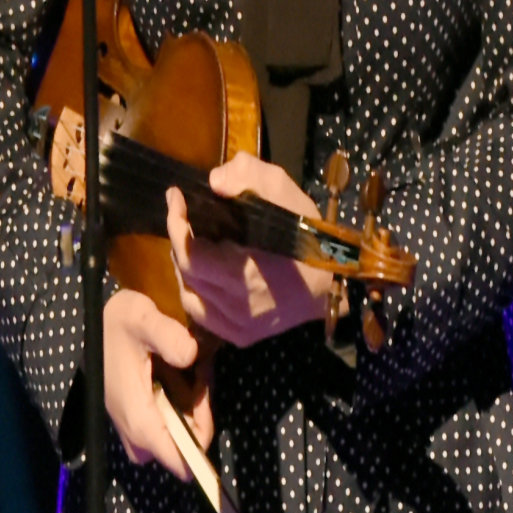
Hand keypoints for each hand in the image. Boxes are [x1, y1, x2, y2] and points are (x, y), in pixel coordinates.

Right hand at [104, 286, 208, 479]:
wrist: (91, 321)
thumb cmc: (116, 323)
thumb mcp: (143, 319)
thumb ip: (169, 337)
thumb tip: (192, 355)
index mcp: (137, 416)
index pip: (176, 459)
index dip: (201, 444)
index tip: (204, 401)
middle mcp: (132, 427)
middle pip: (175, 450)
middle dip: (196, 421)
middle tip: (199, 382)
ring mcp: (131, 421)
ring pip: (169, 437)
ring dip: (188, 410)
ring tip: (193, 372)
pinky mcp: (133, 411)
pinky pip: (160, 423)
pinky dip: (177, 404)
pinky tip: (179, 371)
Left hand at [166, 154, 330, 348]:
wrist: (336, 284)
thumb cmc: (310, 236)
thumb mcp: (286, 192)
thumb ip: (250, 177)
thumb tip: (214, 181)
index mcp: (248, 271)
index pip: (191, 252)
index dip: (176, 223)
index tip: (176, 197)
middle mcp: (240, 303)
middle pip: (186, 271)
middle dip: (178, 238)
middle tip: (183, 216)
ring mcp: (239, 324)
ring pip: (189, 293)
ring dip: (184, 264)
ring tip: (191, 242)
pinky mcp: (241, 336)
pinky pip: (201, 314)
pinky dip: (194, 290)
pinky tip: (202, 273)